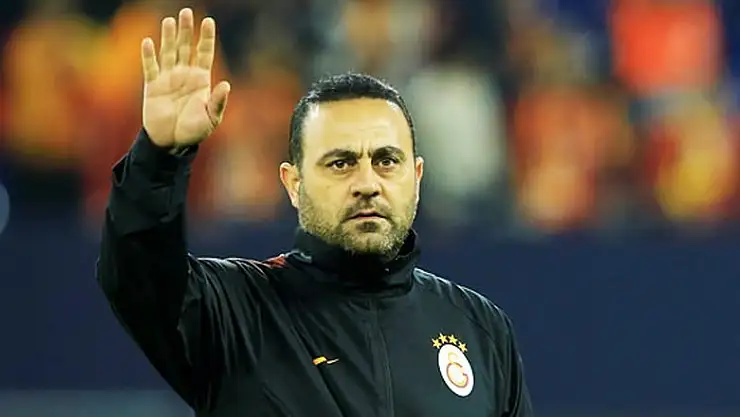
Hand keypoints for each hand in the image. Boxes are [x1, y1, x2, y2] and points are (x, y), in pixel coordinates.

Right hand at [141, 8, 229, 148]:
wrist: (171, 143)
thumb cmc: (194, 131)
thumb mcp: (211, 118)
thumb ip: (217, 101)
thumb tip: (226, 84)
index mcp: (201, 80)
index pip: (204, 53)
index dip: (206, 38)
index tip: (208, 21)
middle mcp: (184, 75)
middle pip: (185, 47)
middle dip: (186, 31)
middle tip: (187, 12)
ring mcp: (168, 79)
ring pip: (168, 53)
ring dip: (168, 37)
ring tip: (170, 21)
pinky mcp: (152, 86)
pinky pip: (150, 67)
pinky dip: (148, 55)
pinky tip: (149, 42)